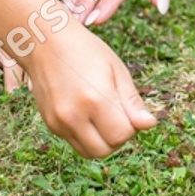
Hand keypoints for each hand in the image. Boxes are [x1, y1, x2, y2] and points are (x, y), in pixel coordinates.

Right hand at [25, 26, 157, 157]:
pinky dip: (86, 135)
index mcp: (96, 99)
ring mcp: (59, 122)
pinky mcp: (50, 124)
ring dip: (102, 141)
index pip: (122, 135)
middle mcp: (74, 116)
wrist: (44, 42)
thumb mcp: (116, 69)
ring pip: (89, 152)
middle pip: (105, 151)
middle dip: (117, 138)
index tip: (129, 109)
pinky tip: (86, 112)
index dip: (132, 126)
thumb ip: (132, 101)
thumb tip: (150, 125)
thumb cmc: (85, 50)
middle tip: (118, 114)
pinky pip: (74, 143)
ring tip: (103, 115)